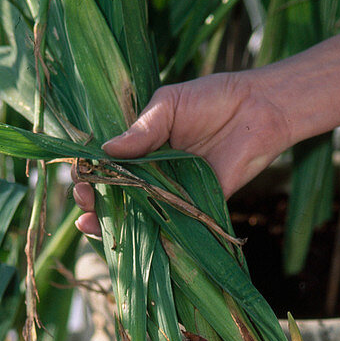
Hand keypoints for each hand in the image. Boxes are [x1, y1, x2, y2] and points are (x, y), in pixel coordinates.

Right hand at [73, 26, 339, 236]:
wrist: (258, 110)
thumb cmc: (213, 99)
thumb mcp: (169, 105)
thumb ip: (142, 129)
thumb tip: (107, 149)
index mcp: (142, 149)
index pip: (107, 168)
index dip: (91, 177)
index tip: (80, 180)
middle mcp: (153, 176)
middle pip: (117, 198)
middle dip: (95, 204)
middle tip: (85, 205)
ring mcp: (172, 196)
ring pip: (138, 217)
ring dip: (113, 225)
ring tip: (92, 225)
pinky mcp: (196, 211)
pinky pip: (170, 229)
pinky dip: (150, 239)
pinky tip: (130, 241)